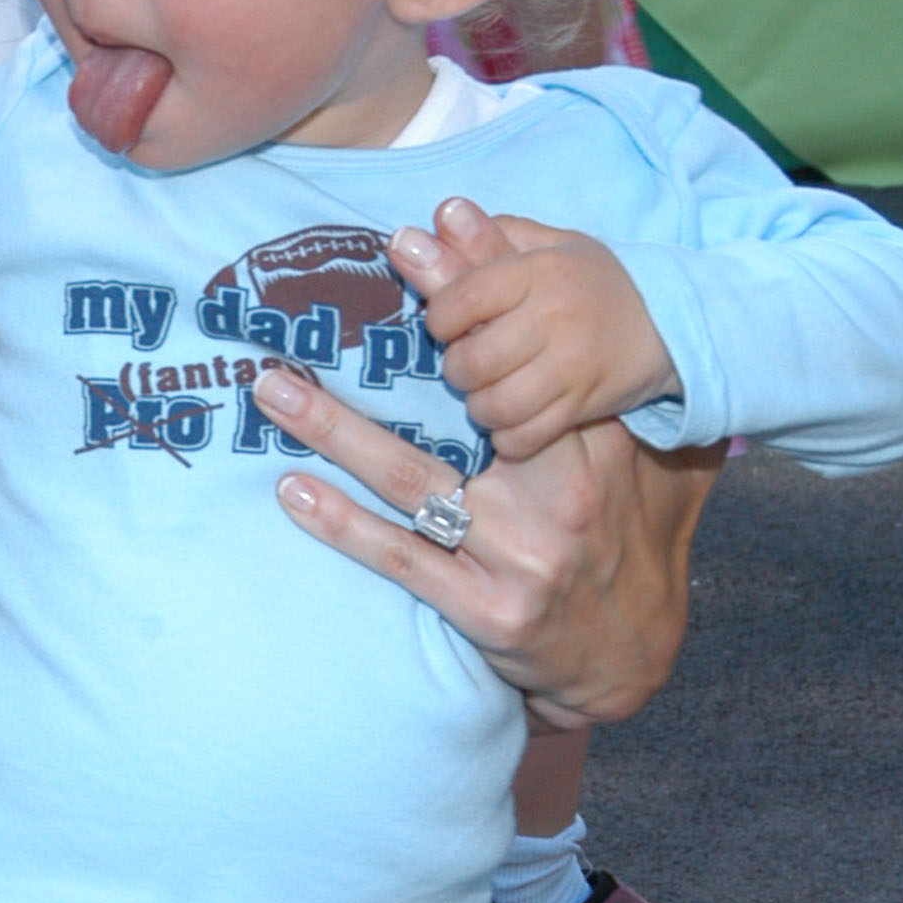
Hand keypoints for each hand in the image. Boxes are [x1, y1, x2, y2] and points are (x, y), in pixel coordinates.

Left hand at [251, 209, 720, 729]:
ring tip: (274, 393)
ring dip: (334, 433)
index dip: (472, 296)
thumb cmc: (614, 534)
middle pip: (461, 408)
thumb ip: (587, 380)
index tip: (415, 246)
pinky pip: (401, 559)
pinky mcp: (485, 611)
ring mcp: (518, 560)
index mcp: (592, 449)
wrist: (628, 656)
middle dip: (388, 357)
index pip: (522, 357)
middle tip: (308, 319)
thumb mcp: (624, 454)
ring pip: (412, 482)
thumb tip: (560, 320)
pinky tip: (294, 494)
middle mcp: (556, 500)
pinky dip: (344, 526)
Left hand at [389, 202, 678, 461]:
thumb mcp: (546, 246)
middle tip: (470, 361)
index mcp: (540, 271)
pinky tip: (512, 418)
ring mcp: (572, 367)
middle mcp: (555, 318)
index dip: (441, 317)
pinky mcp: (583, 407)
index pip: (463, 298)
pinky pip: (525, 437)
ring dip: (480, 405)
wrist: (669, 323)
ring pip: (494, 405)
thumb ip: (486, 235)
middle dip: (457, 367)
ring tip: (489, 391)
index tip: (450, 321)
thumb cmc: (591, 282)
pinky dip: (508, 436)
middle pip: (471, 361)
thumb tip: (440, 212)